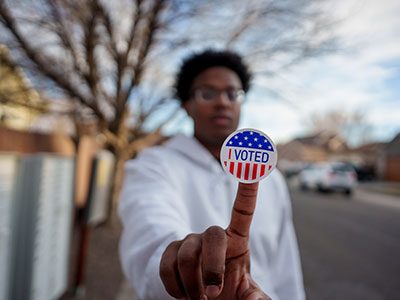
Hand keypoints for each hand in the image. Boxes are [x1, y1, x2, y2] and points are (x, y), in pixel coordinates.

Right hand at [159, 182, 270, 299]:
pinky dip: (175, 286)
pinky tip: (183, 295)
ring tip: (200, 299)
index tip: (252, 162)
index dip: (247, 188)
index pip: (243, 209)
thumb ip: (257, 298)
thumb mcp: (248, 296)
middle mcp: (213, 236)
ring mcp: (190, 242)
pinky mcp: (171, 253)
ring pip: (186, 255)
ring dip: (193, 284)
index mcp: (237, 240)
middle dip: (212, 267)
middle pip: (212, 235)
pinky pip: (167, 265)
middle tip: (214, 294)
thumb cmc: (231, 295)